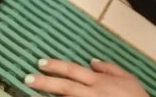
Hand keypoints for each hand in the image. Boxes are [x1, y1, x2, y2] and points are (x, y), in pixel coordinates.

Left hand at [27, 58, 146, 96]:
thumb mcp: (127, 77)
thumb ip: (109, 68)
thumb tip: (93, 61)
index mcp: (99, 81)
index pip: (73, 70)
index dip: (56, 66)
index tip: (41, 63)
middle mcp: (92, 93)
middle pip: (64, 85)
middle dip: (45, 82)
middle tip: (28, 78)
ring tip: (32, 92)